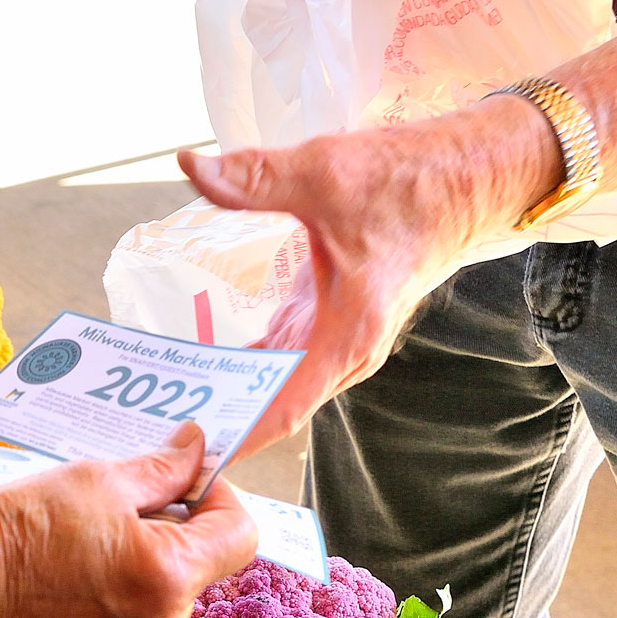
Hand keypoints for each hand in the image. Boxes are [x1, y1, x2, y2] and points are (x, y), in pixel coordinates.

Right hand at [0, 422, 258, 617]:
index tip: (192, 487)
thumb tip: (198, 450)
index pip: (239, 536)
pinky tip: (61, 600)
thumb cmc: (13, 528)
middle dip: (168, 543)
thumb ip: (161, 470)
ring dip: (137, 585)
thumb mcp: (94, 480)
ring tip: (76, 562)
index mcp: (167, 575)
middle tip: (113, 519)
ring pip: (158, 615)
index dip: (221, 502)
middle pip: (194, 577)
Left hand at [181, 98, 562, 453]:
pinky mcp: (331, 322)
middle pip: (272, 404)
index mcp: (345, 336)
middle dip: (217, 415)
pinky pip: (281, 360)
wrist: (464, 180)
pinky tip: (200, 365)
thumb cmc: (408, 183)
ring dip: (227, 393)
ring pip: (275, 385)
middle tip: (152, 422)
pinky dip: (244, 367)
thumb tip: (194, 166)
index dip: (234, 433)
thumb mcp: (324, 174)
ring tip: (162, 400)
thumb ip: (255, 177)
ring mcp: (338, 341)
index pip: (281, 408)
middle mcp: (344, 352)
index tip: (187, 450)